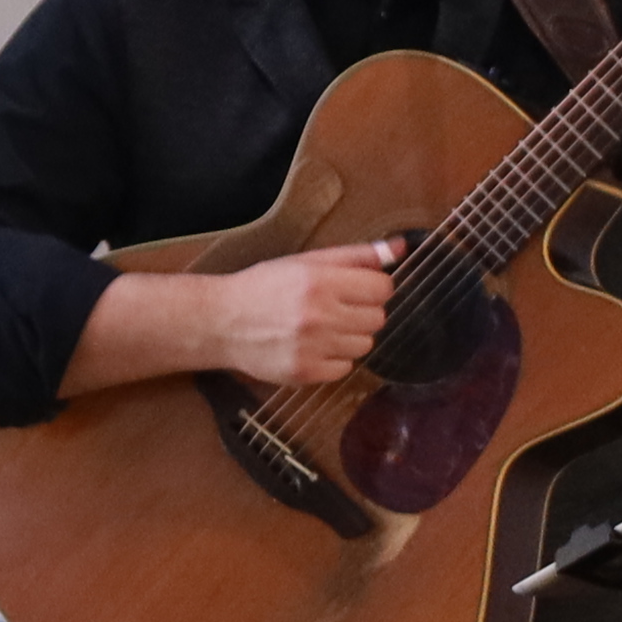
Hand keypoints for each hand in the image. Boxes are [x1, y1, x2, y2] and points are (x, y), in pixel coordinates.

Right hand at [200, 240, 398, 385]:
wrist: (222, 322)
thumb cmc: (264, 287)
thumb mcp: (306, 262)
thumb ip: (355, 256)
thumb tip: (400, 249)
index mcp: (319, 281)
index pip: (382, 289)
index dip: (373, 288)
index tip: (357, 289)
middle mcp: (318, 315)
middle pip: (378, 318)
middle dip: (362, 312)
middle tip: (336, 308)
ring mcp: (312, 347)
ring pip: (365, 345)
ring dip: (349, 336)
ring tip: (322, 328)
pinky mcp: (305, 372)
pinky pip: (345, 368)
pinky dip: (334, 359)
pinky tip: (313, 346)